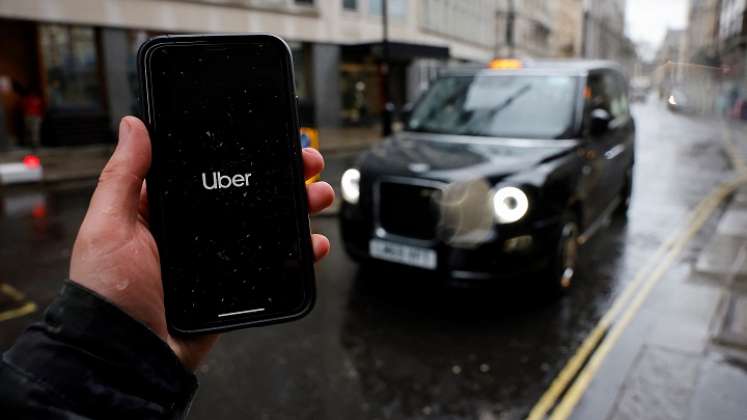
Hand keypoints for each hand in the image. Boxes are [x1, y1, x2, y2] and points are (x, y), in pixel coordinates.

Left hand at [69, 116, 333, 369]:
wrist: (131, 358)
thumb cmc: (109, 294)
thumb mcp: (109, 227)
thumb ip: (123, 177)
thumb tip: (134, 126)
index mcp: (166, 211)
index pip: (209, 169)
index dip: (241, 151)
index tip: (268, 137)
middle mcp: (197, 231)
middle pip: (248, 193)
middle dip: (283, 175)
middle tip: (307, 162)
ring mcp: (220, 259)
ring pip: (269, 225)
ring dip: (300, 207)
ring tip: (318, 197)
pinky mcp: (238, 286)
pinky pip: (276, 264)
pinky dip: (301, 253)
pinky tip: (314, 243)